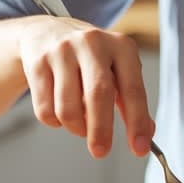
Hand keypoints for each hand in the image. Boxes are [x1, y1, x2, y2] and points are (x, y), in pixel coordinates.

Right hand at [17, 16, 154, 158]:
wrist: (47, 31)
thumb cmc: (90, 56)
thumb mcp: (117, 68)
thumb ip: (131, 99)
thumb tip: (145, 133)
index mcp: (121, 46)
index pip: (132, 89)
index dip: (137, 122)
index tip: (139, 148)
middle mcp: (92, 43)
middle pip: (98, 94)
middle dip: (101, 130)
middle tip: (101, 151)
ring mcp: (62, 51)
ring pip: (67, 108)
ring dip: (76, 128)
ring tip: (80, 125)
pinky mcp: (37, 63)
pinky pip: (45, 110)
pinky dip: (55, 122)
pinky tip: (59, 112)